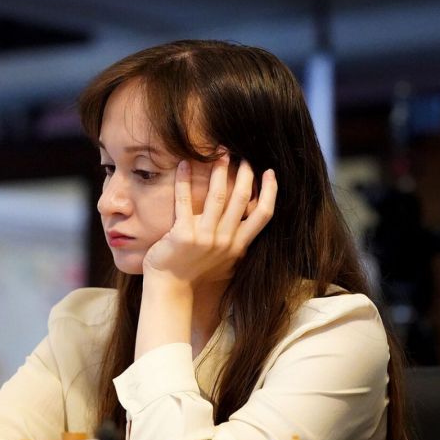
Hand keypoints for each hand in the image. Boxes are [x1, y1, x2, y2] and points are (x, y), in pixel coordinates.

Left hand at [142, 154, 276, 286]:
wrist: (169, 287)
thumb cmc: (194, 271)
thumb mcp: (223, 260)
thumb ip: (236, 241)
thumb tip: (247, 220)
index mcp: (237, 245)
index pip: (263, 215)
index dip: (269, 192)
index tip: (269, 172)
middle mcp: (225, 241)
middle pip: (241, 199)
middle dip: (244, 173)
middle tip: (242, 153)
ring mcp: (204, 238)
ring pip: (217, 196)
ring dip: (220, 171)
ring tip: (220, 152)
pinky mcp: (182, 235)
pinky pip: (184, 201)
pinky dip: (184, 181)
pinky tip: (183, 165)